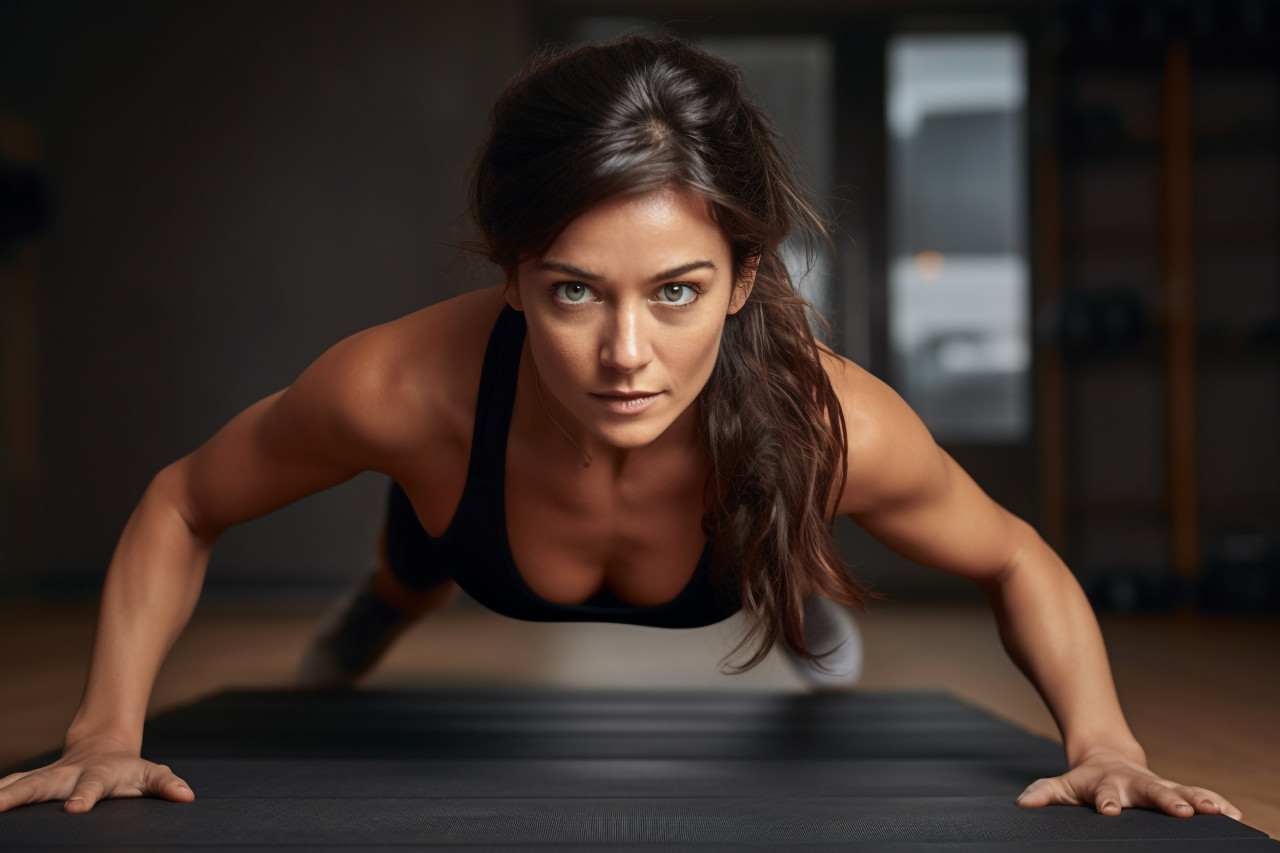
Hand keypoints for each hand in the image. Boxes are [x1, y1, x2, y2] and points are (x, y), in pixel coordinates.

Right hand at [0, 735, 194, 812]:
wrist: (104, 745)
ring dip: (0, 795)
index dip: (84, 796)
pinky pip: (10, 785)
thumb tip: (187, 796)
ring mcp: (48, 777)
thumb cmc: (130, 769)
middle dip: (18, 795)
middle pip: (40, 784)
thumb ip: (166, 784)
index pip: (92, 787)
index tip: (74, 809)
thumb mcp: (151, 774)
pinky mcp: (33, 781)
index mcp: (98, 775)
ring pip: (19, 784)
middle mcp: (68, 775)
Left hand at [1016, 748, 1242, 819]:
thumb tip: (1022, 803)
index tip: (1110, 811)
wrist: (1106, 758)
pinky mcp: (1175, 790)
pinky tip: (1235, 814)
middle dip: (1166, 800)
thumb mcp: (1063, 785)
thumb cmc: (1085, 780)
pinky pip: (1199, 795)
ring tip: (1219, 812)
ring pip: (1181, 790)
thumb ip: (1044, 793)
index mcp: (1106, 785)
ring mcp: (1157, 786)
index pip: (1106, 795)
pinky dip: (1216, 802)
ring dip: (1199, 800)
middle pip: (1151, 791)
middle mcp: (1135, 784)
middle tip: (1182, 811)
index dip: (1107, 802)